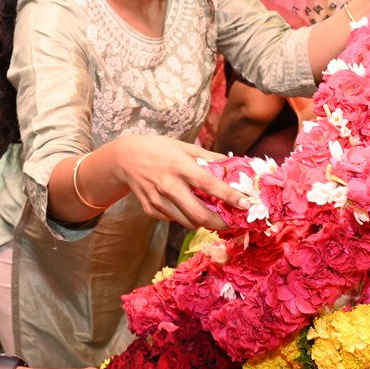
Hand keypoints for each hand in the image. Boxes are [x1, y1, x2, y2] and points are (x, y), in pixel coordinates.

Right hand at [112, 135, 248, 230]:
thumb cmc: (158, 149)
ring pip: (187, 222)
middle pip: (198, 214)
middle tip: (230, 222)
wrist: (124, 158)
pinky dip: (185, 217)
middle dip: (219, 223)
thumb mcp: (183, 146)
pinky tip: (186, 206)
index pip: (209, 184)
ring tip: (211, 215)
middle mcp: (168, 185)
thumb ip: (208, 156)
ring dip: (203, 221)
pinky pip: (174, 219)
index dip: (229, 196)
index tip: (245, 204)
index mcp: (179, 166)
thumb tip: (231, 164)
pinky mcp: (150, 209)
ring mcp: (157, 200)